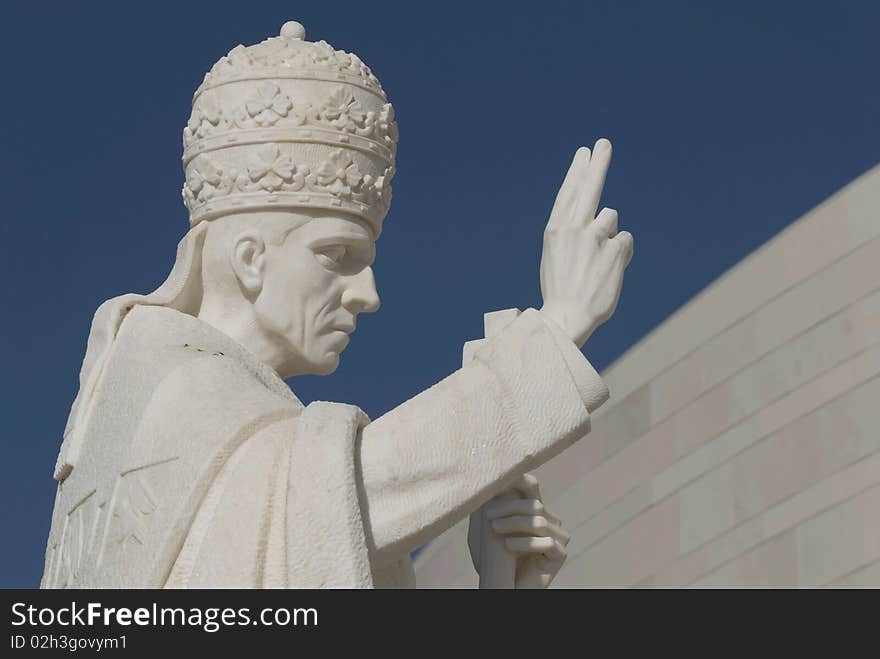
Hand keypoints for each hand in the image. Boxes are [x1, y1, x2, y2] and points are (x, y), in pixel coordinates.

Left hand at [468, 474, 570, 588]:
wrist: (503, 587)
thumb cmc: (493, 559)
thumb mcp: (483, 530)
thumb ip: (484, 508)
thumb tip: (481, 484)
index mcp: (534, 510)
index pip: (532, 485)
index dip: (519, 478)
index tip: (498, 483)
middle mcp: (550, 520)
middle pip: (534, 503)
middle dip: (508, 507)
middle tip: (487, 515)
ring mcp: (558, 537)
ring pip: (539, 521)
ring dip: (514, 523)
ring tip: (495, 529)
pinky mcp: (560, 555)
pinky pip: (547, 542)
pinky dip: (525, 543)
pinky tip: (508, 546)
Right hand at [539, 138, 633, 347]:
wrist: (567, 316)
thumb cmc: (561, 289)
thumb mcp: (557, 256)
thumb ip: (576, 233)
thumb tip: (607, 218)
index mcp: (555, 229)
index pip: (569, 192)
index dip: (578, 171)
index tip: (584, 154)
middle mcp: (574, 227)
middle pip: (591, 186)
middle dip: (598, 162)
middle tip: (604, 143)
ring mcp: (595, 236)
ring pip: (612, 219)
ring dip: (609, 236)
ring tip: (596, 263)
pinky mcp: (615, 249)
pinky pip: (625, 241)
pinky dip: (620, 254)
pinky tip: (608, 271)